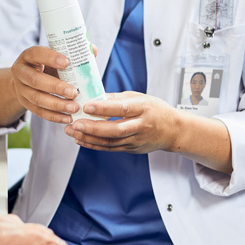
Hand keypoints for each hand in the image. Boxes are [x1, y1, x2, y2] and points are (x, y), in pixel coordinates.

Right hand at [11, 45, 79, 123]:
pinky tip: (68, 118)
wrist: (27, 79)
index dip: (50, 58)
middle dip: (55, 87)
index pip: (37, 54)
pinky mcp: (24, 103)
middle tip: (74, 92)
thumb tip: (93, 50)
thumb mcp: (54, 56)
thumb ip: (73, 53)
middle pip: (35, 80)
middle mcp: (21, 71)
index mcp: (29, 55)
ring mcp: (20, 89)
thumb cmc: (47, 65)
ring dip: (57, 105)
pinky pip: (38, 112)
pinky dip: (54, 116)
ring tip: (74, 108)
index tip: (67, 62)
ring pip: (36, 98)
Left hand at [64, 91, 180, 153]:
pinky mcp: (132, 149)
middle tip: (74, 123)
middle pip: (115, 129)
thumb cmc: (155, 109)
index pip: (122, 108)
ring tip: (72, 131)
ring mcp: (136, 140)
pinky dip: (94, 145)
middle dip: (93, 127)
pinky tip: (81, 139)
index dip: (104, 108)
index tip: (86, 105)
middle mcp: (140, 126)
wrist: (173, 130)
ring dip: (89, 137)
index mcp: (143, 108)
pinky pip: (110, 148)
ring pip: (110, 142)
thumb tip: (95, 95)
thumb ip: (118, 98)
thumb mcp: (140, 97)